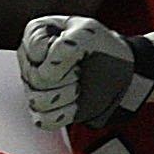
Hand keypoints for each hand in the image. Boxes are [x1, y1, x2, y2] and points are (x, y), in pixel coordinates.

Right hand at [19, 15, 153, 130]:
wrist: (122, 74)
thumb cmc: (104, 49)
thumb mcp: (90, 34)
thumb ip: (66, 45)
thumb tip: (47, 71)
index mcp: (37, 34)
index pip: (35, 50)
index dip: (59, 54)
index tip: (76, 50)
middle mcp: (31, 60)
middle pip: (35, 77)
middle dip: (65, 76)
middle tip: (80, 69)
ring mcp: (34, 86)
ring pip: (37, 100)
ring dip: (66, 95)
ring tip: (79, 85)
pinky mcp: (42, 109)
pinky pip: (44, 120)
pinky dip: (65, 113)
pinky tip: (76, 103)